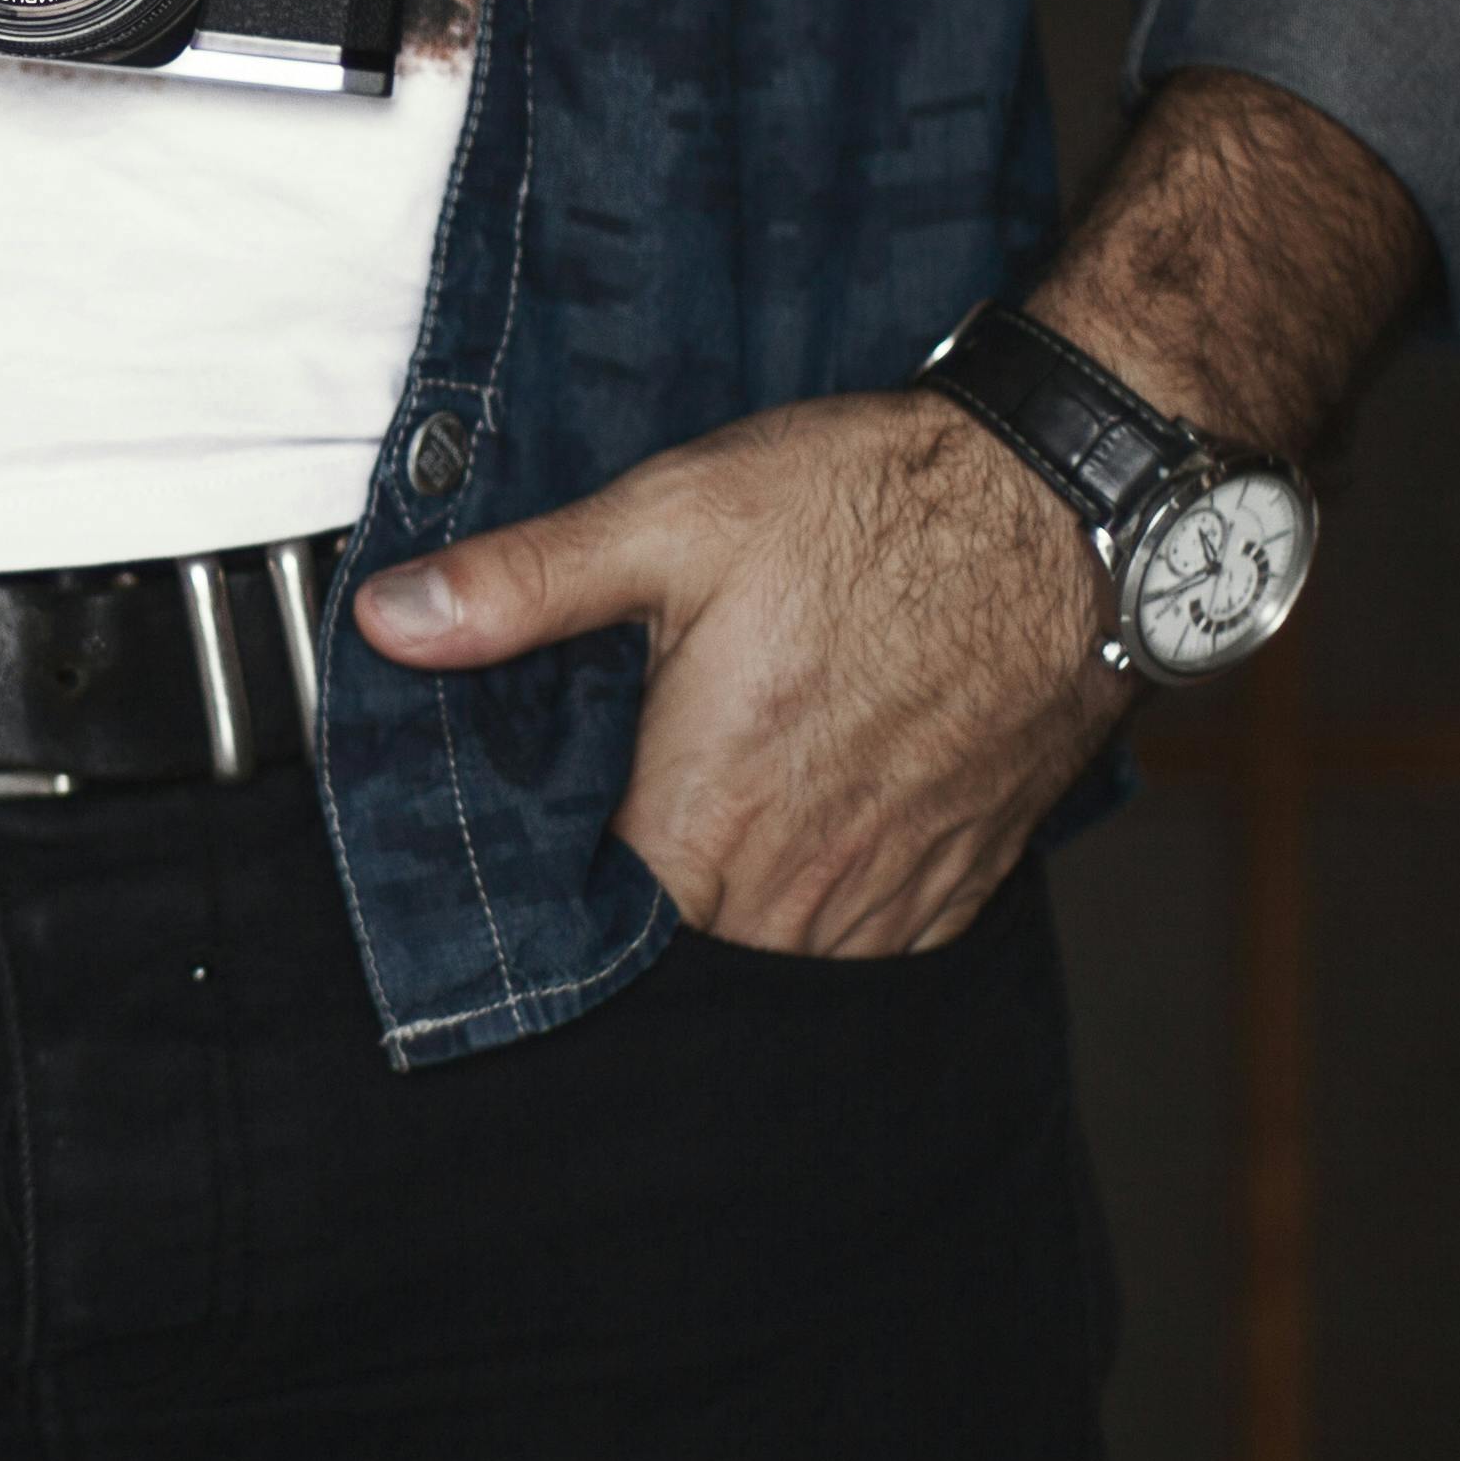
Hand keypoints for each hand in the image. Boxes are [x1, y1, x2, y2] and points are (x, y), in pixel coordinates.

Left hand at [356, 392, 1128, 955]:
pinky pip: (858, 940)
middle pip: (672, 951)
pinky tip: (805, 810)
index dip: (543, 885)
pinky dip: (819, 897)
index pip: (580, 926)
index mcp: (705, 825)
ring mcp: (886, 905)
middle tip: (631, 791)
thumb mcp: (673, 516)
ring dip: (731, 901)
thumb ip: (523, 587)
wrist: (1066, 508)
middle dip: (634, 893)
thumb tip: (393, 622)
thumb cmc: (875, 505)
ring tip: (719, 797)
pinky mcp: (957, 890)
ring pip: (765, 955)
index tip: (533, 834)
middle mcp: (794, 898)